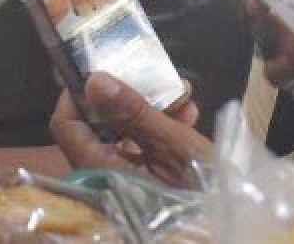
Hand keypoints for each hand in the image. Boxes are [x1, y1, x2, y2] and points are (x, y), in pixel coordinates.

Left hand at [50, 73, 208, 187]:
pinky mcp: (145, 180)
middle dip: (129, 94)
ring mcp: (124, 178)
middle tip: (156, 77)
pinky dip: (162, 127)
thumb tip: (94, 80)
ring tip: (184, 97)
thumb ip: (135, 113)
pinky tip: (188, 115)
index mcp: (101, 170)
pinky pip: (143, 145)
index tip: (104, 66)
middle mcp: (104, 175)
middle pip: (99, 122)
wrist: (226, 227)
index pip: (66, 125)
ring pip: (124, 129)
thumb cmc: (202, 191)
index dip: (78, 92)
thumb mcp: (173, 146)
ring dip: (153, 107)